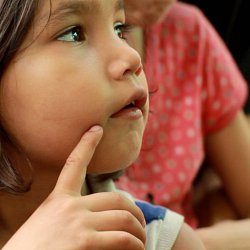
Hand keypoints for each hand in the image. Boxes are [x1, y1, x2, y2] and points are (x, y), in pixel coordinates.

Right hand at [3, 125, 145, 249]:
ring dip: (138, 230)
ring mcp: (77, 223)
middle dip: (135, 211)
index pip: (74, 164)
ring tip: (141, 239)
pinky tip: (138, 249)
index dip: (86, 144)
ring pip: (123, 217)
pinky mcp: (83, 242)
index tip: (96, 129)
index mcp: (58, 199)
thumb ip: (69, 214)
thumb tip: (98, 217)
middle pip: (116, 198)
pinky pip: (121, 238)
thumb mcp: (47, 223)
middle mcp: (69, 206)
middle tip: (140, 223)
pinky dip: (135, 244)